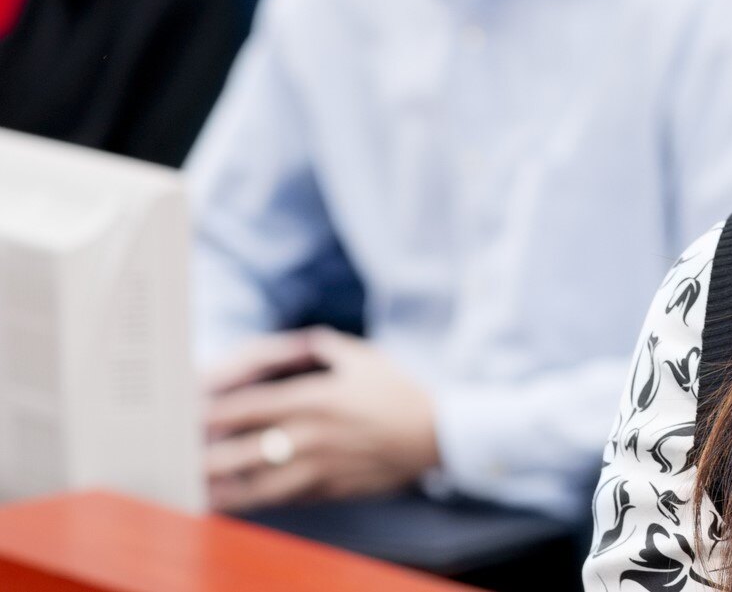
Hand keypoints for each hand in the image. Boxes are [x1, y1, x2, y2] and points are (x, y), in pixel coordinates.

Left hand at [202, 328, 440, 512]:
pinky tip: (241, 499)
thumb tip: (294, 341)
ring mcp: (320, 468)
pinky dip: (259, 501)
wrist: (436, 434)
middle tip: (183, 457)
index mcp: (314, 399)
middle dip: (206, 457)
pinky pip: (285, 500)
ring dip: (224, 489)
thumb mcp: (362, 358)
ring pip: (257, 486)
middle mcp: (311, 436)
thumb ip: (321, 346)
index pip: (246, 409)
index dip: (211, 414)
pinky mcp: (330, 490)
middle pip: (241, 453)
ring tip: (200, 489)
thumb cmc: (398, 392)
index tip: (189, 417)